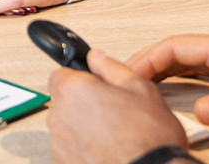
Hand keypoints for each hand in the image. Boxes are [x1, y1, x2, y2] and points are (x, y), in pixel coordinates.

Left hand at [47, 49, 186, 163]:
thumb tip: (97, 58)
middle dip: (83, 103)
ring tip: (114, 134)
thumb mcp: (140, 88)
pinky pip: (70, 149)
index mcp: (73, 91)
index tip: (93, 83)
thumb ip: (111, 67)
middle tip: (111, 110)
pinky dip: (84, 149)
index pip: (60, 74)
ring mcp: (60, 146)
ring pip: (68, 127)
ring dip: (83, 127)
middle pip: (64, 102)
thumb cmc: (149, 139)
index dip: (79, 77)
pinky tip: (108, 150)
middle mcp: (60, 118)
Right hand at [126, 33, 208, 128]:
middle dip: (148, 61)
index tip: (128, 71)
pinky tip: (170, 85)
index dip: (149, 57)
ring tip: (138, 81)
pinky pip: (197, 67)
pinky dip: (177, 74)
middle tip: (123, 77)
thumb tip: (201, 111)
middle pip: (177, 49)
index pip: (177, 46)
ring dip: (161, 67)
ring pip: (186, 57)